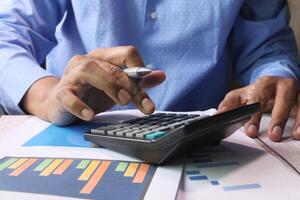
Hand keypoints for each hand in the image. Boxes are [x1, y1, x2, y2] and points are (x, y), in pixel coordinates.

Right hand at [22, 46, 165, 124]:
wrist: (60, 103)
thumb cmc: (91, 93)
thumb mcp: (118, 88)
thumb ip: (138, 82)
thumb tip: (161, 75)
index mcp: (104, 58)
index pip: (127, 53)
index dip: (141, 69)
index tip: (148, 88)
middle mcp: (88, 62)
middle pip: (113, 67)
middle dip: (132, 86)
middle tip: (145, 105)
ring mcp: (72, 75)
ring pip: (90, 71)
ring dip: (110, 85)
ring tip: (122, 101)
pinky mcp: (61, 92)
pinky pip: (68, 95)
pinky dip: (79, 105)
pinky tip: (90, 115)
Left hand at [218, 76, 299, 141]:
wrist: (276, 80)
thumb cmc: (257, 92)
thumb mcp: (241, 95)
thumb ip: (229, 105)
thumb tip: (217, 115)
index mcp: (264, 83)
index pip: (258, 98)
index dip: (254, 115)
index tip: (251, 131)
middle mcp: (283, 84)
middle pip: (283, 99)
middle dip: (278, 117)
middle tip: (273, 136)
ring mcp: (298, 91)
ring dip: (299, 120)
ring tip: (295, 136)